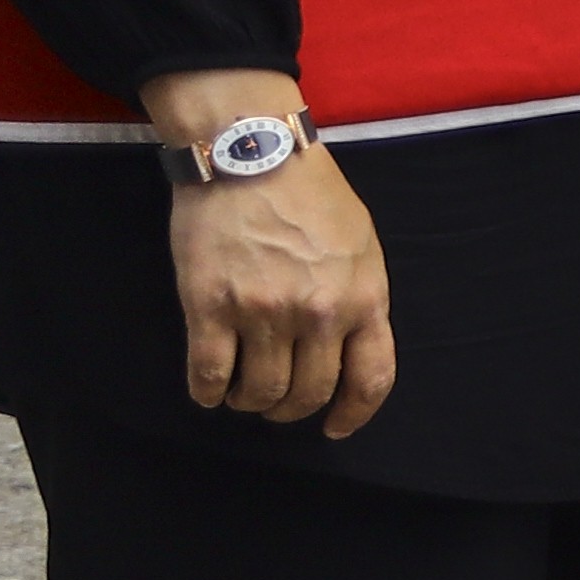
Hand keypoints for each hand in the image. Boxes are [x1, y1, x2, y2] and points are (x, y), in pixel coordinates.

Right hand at [150, 72, 392, 436]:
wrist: (252, 151)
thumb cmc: (311, 194)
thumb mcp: (361, 244)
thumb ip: (360, 297)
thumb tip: (350, 346)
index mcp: (364, 298)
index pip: (370, 380)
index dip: (352, 415)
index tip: (334, 427)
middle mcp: (319, 313)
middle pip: (308, 393)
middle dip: (290, 409)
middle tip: (274, 404)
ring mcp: (264, 312)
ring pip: (259, 391)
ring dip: (250, 402)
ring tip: (242, 393)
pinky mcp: (211, 305)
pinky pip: (209, 374)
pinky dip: (209, 393)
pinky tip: (209, 390)